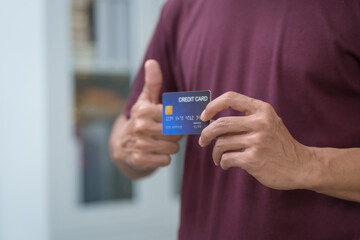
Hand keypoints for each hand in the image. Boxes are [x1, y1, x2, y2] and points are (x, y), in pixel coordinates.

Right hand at [110, 60, 181, 177]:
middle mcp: (140, 126)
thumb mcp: (145, 100)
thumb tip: (152, 62)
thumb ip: (152, 83)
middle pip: (176, 133)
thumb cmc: (141, 118)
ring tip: (162, 142)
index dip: (176, 120)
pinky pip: (165, 161)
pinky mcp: (140, 159)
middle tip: (167, 133)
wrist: (122, 144)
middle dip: (175, 135)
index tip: (170, 120)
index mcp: (143, 109)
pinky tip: (156, 153)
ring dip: (171, 147)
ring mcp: (139, 144)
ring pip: (172, 148)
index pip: (175, 116)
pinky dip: (164, 158)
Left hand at [199, 91, 313, 189]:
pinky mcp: (254, 159)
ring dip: (215, 153)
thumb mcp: (268, 122)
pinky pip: (227, 158)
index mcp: (262, 110)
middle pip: (220, 124)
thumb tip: (211, 120)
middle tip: (203, 141)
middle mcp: (260, 123)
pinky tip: (226, 164)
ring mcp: (257, 141)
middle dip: (206, 134)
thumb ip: (246, 118)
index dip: (212, 106)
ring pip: (221, 143)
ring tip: (219, 158)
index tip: (204, 117)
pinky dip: (223, 163)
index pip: (230, 98)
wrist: (301, 166)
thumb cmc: (279, 144)